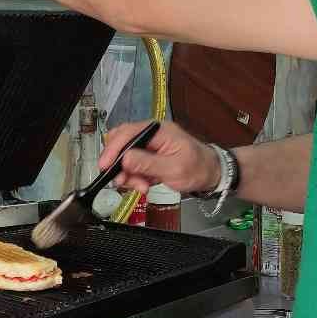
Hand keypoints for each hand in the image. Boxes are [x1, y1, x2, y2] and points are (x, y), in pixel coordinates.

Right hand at [100, 120, 220, 194]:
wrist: (211, 174)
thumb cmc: (198, 168)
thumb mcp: (174, 168)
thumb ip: (148, 164)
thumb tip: (125, 159)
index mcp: (158, 131)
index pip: (128, 133)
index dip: (114, 149)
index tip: (105, 166)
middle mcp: (151, 135)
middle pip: (122, 143)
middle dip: (118, 164)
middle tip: (121, 180)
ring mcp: (149, 146)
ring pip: (125, 157)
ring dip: (127, 174)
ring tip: (140, 186)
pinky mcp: (149, 158)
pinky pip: (133, 166)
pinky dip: (134, 177)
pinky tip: (143, 185)